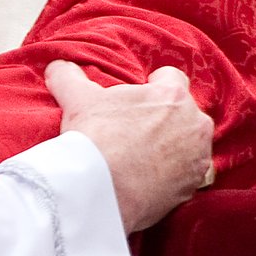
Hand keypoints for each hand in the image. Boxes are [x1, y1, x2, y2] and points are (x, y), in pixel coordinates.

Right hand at [44, 60, 213, 233]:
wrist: (100, 190)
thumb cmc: (95, 137)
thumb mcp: (77, 99)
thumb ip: (68, 75)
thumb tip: (57, 66)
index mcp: (172, 96)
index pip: (172, 77)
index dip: (153, 85)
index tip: (137, 99)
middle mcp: (194, 124)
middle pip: (183, 112)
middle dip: (165, 118)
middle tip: (135, 129)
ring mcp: (197, 157)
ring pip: (189, 143)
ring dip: (173, 146)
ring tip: (142, 156)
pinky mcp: (193, 185)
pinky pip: (188, 174)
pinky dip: (174, 175)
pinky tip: (148, 177)